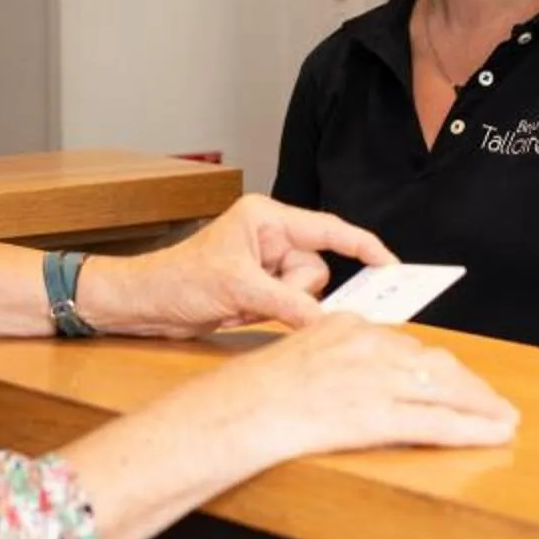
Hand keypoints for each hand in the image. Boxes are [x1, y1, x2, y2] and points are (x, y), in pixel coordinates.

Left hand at [87, 196, 397, 335]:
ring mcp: (266, 266)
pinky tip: (239, 312)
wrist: (145, 304)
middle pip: (316, 270)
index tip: (392, 266)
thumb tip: (325, 320)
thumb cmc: (178, 279)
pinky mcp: (260, 290)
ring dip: (278, 307)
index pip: (328, 230)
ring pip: (304, 294)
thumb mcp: (238, 289)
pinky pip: (289, 308)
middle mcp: (270, 238)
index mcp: (267, 218)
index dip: (363, 247)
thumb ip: (288, 303)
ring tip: (239, 305)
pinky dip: (273, 316)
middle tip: (257, 297)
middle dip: (294, 291)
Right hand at [179, 310, 519, 466]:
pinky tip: (494, 434)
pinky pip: (438, 421)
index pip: (409, 345)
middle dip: (471, 385)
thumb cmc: (250, 396)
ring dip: (483, 407)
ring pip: (447, 390)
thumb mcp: (297, 360)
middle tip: (494, 402)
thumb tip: (358, 384)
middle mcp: (368, 345)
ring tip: (504, 420)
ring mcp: (375, 379)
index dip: (440, 366)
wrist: (232, 413)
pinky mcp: (379, 414)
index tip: (456, 378)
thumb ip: (335, 363)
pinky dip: (473, 429)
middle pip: (436, 362)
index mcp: (347, 326)